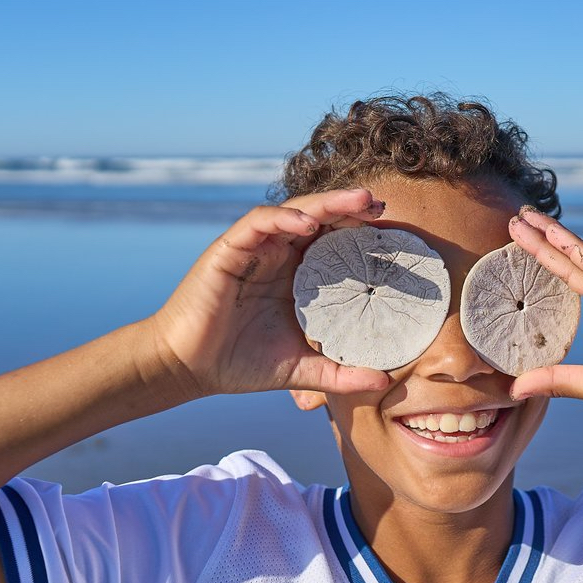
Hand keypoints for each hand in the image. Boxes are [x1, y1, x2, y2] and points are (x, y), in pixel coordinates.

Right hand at [147, 187, 396, 397]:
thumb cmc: (240, 363)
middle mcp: (278, 255)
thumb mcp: (302, 369)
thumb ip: (341, 373)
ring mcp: (254, 249)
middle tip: (382, 205)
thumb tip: (386, 381)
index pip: (334, 243)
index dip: (362, 234)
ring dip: (327, 203)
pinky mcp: (229, 249)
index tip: (393, 235)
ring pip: (295, 212)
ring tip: (358, 201)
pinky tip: (308, 223)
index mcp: (296, 275)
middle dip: (351, 208)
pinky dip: (283, 217)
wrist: (188, 368)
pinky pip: (258, 222)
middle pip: (320, 219)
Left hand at [506, 205, 582, 442]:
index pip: (571, 282)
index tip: (520, 248)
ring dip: (552, 236)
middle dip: (542, 242)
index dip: (547, 263)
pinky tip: (551, 232)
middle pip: (572, 264)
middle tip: (515, 220)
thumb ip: (555, 379)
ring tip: (524, 217)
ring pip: (581, 258)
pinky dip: (573, 246)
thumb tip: (516, 388)